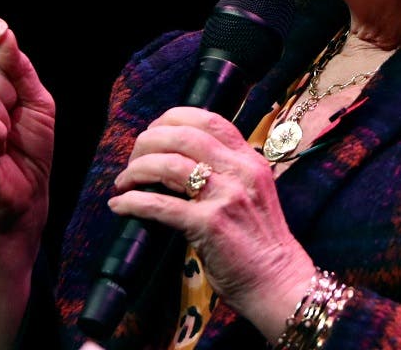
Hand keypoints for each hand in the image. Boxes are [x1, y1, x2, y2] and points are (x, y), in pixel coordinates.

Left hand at [108, 106, 314, 339]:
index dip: (173, 118)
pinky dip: (134, 202)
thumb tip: (178, 161)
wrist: (279, 282)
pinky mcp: (210, 225)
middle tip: (133, 159)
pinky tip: (120, 206)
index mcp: (249, 160)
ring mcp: (226, 197)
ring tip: (123, 182)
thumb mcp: (252, 192)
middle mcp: (239, 171)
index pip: (209, 120)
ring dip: (136, 170)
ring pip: (169, 165)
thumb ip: (225, 172)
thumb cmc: (261, 241)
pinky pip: (161, 206)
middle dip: (148, 142)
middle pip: (182, 136)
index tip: (153, 131)